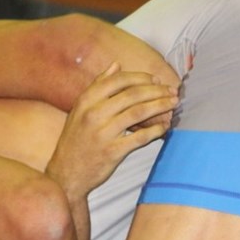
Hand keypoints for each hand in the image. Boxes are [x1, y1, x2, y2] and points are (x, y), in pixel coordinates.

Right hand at [46, 63, 177, 197]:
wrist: (66, 174)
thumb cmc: (76, 141)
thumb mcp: (79, 110)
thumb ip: (97, 86)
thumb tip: (116, 65)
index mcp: (85, 101)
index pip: (117, 80)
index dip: (140, 77)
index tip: (155, 79)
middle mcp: (93, 115)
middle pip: (132, 95)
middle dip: (156, 90)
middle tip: (171, 91)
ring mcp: (103, 134)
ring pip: (138, 112)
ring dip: (160, 106)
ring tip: (173, 103)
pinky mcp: (112, 152)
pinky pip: (140, 137)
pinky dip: (155, 130)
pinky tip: (164, 127)